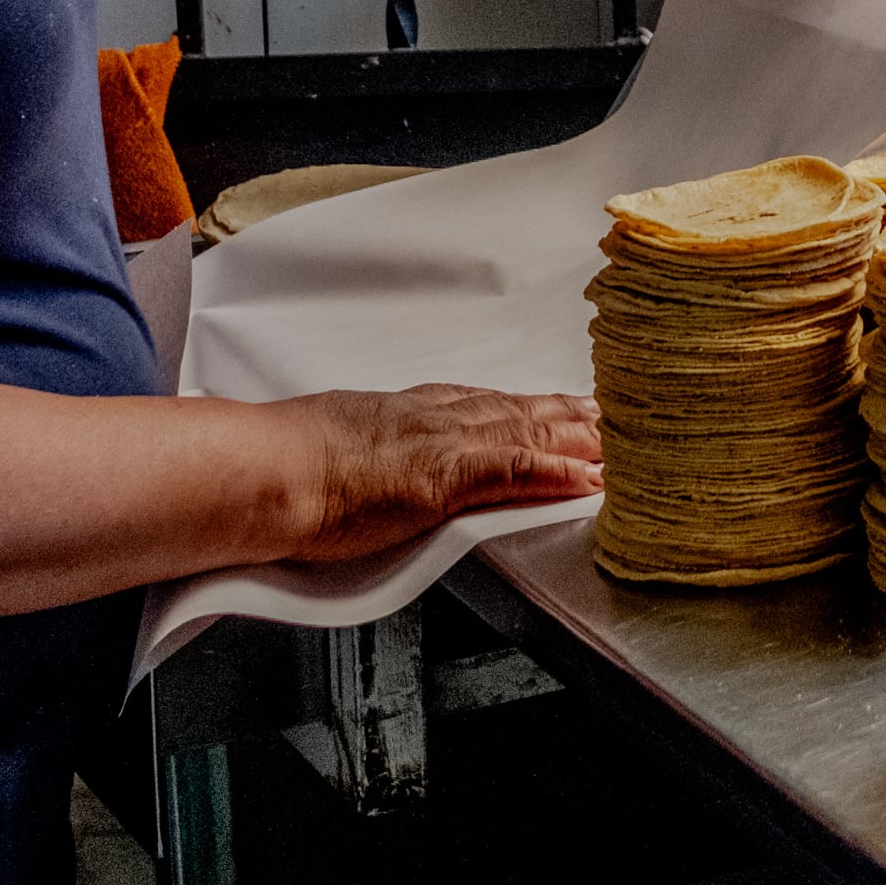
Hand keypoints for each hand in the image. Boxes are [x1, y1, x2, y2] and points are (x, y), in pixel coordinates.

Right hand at [281, 384, 604, 563]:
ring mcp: (444, 446)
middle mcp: (435, 420)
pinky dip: (554, 473)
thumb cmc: (283, 465)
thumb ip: (364, 451)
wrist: (266, 470)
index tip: (555, 406)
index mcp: (407, 413)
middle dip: (567, 417)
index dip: (525, 407)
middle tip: (611, 418)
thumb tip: (362, 462)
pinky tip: (587, 479)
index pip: (481, 405)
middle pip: (517, 413)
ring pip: (527, 435)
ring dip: (578, 441)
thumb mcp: (335, 444)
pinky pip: (513, 471)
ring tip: (619, 445)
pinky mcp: (445, 478)